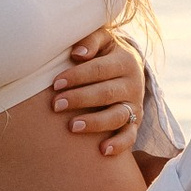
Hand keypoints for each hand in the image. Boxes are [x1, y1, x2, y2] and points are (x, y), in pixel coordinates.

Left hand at [50, 29, 144, 157]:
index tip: (55, 83)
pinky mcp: (135, 124)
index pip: (99, 70)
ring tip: (71, 127)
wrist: (128, 70)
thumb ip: (91, 40)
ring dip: (94, 123)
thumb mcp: (103, 40)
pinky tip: (102, 150)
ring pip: (117, 116)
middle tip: (55, 105)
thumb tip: (78, 53)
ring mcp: (135, 106)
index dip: (77, 76)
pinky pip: (130, 136)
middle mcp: (134, 84)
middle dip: (80, 99)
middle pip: (106, 93)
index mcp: (126, 61)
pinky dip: (119, 144)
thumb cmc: (104, 53)